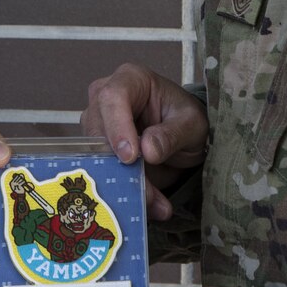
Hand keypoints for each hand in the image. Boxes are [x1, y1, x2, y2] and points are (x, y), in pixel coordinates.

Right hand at [82, 64, 208, 219]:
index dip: (117, 127)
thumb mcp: (191, 123)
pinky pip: (102, 172)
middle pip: (98, 129)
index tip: (130, 157)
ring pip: (96, 156)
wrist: (182, 136)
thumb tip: (148, 150)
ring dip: (124, 184)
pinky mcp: (96, 150)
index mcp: (130, 80)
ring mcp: (97, 124)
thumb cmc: (185, 118)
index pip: (113, 97)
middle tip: (147, 193)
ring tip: (154, 204)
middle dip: (120, 166)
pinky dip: (124, 192)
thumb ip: (171, 134)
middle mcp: (105, 98)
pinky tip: (147, 206)